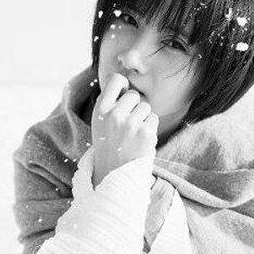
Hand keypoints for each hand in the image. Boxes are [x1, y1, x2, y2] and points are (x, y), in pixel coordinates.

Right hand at [91, 73, 158, 187]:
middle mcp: (114, 115)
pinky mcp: (145, 133)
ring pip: (146, 107)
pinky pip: (153, 119)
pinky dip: (150, 128)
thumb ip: (111, 104)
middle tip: (127, 124)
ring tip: (133, 134)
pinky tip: (140, 140)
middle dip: (134, 107)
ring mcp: (130, 124)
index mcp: (100, 110)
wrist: (114, 174)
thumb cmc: (110, 145)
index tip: (124, 94)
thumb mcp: (101, 122)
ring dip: (143, 118)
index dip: (123, 85)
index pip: (116, 79)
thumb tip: (128, 85)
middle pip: (134, 95)